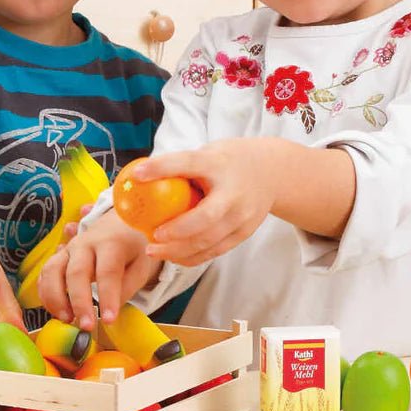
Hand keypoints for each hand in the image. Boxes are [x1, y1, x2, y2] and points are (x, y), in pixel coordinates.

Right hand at [37, 210, 159, 331]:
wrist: (119, 224)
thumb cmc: (132, 246)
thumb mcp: (141, 264)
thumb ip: (128, 286)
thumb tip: (110, 310)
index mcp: (111, 242)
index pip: (108, 271)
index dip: (107, 297)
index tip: (109, 320)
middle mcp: (85, 243)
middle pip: (76, 272)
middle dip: (79, 302)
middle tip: (86, 326)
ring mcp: (68, 249)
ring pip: (52, 271)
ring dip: (55, 299)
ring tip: (67, 320)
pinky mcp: (58, 257)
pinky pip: (44, 275)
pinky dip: (45, 295)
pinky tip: (57, 312)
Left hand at [133, 138, 286, 265]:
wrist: (273, 172)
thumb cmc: (230, 161)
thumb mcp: (210, 153)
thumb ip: (184, 166)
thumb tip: (140, 176)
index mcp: (218, 164)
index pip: (187, 163)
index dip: (161, 168)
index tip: (137, 174)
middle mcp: (233, 192)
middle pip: (203, 218)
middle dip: (174, 232)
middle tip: (150, 237)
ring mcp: (242, 215)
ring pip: (208, 241)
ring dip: (178, 251)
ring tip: (153, 251)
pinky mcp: (244, 232)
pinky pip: (215, 251)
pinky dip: (192, 257)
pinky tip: (173, 256)